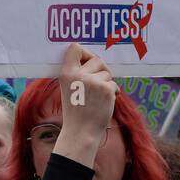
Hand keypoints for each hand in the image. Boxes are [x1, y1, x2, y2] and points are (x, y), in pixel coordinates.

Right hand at [54, 43, 115, 167]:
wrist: (81, 130)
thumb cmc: (75, 109)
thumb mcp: (68, 88)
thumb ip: (76, 73)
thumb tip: (94, 59)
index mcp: (66, 73)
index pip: (75, 48)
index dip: (84, 52)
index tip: (86, 61)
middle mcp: (78, 74)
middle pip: (96, 59)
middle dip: (101, 70)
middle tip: (97, 83)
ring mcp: (93, 81)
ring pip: (107, 72)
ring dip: (107, 83)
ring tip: (98, 96)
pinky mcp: (106, 89)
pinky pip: (114, 83)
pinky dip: (113, 92)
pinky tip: (105, 101)